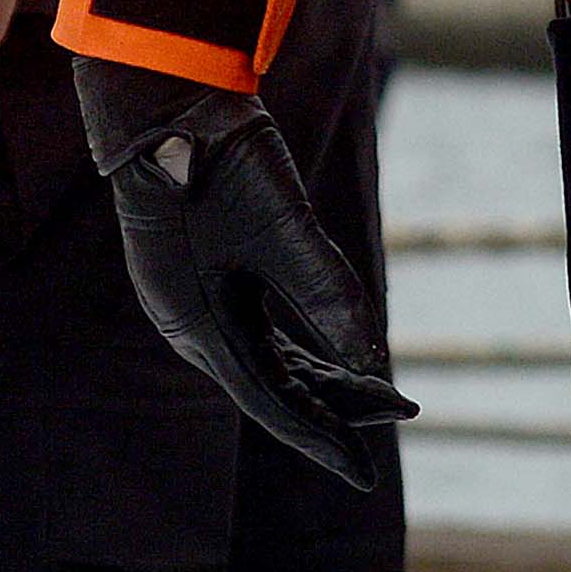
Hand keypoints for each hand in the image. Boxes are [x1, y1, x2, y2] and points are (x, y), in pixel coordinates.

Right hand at [75, 56, 411, 490]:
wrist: (168, 101)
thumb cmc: (220, 158)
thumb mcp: (283, 225)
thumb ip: (326, 290)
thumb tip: (371, 356)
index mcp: (198, 322)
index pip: (269, 403)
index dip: (322, 438)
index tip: (365, 470)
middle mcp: (191, 325)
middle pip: (272, 390)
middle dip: (337, 410)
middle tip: (402, 413)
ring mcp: (195, 305)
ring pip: (269, 365)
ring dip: (326, 384)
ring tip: (386, 397)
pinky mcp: (207, 284)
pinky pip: (260, 337)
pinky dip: (303, 354)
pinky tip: (341, 366)